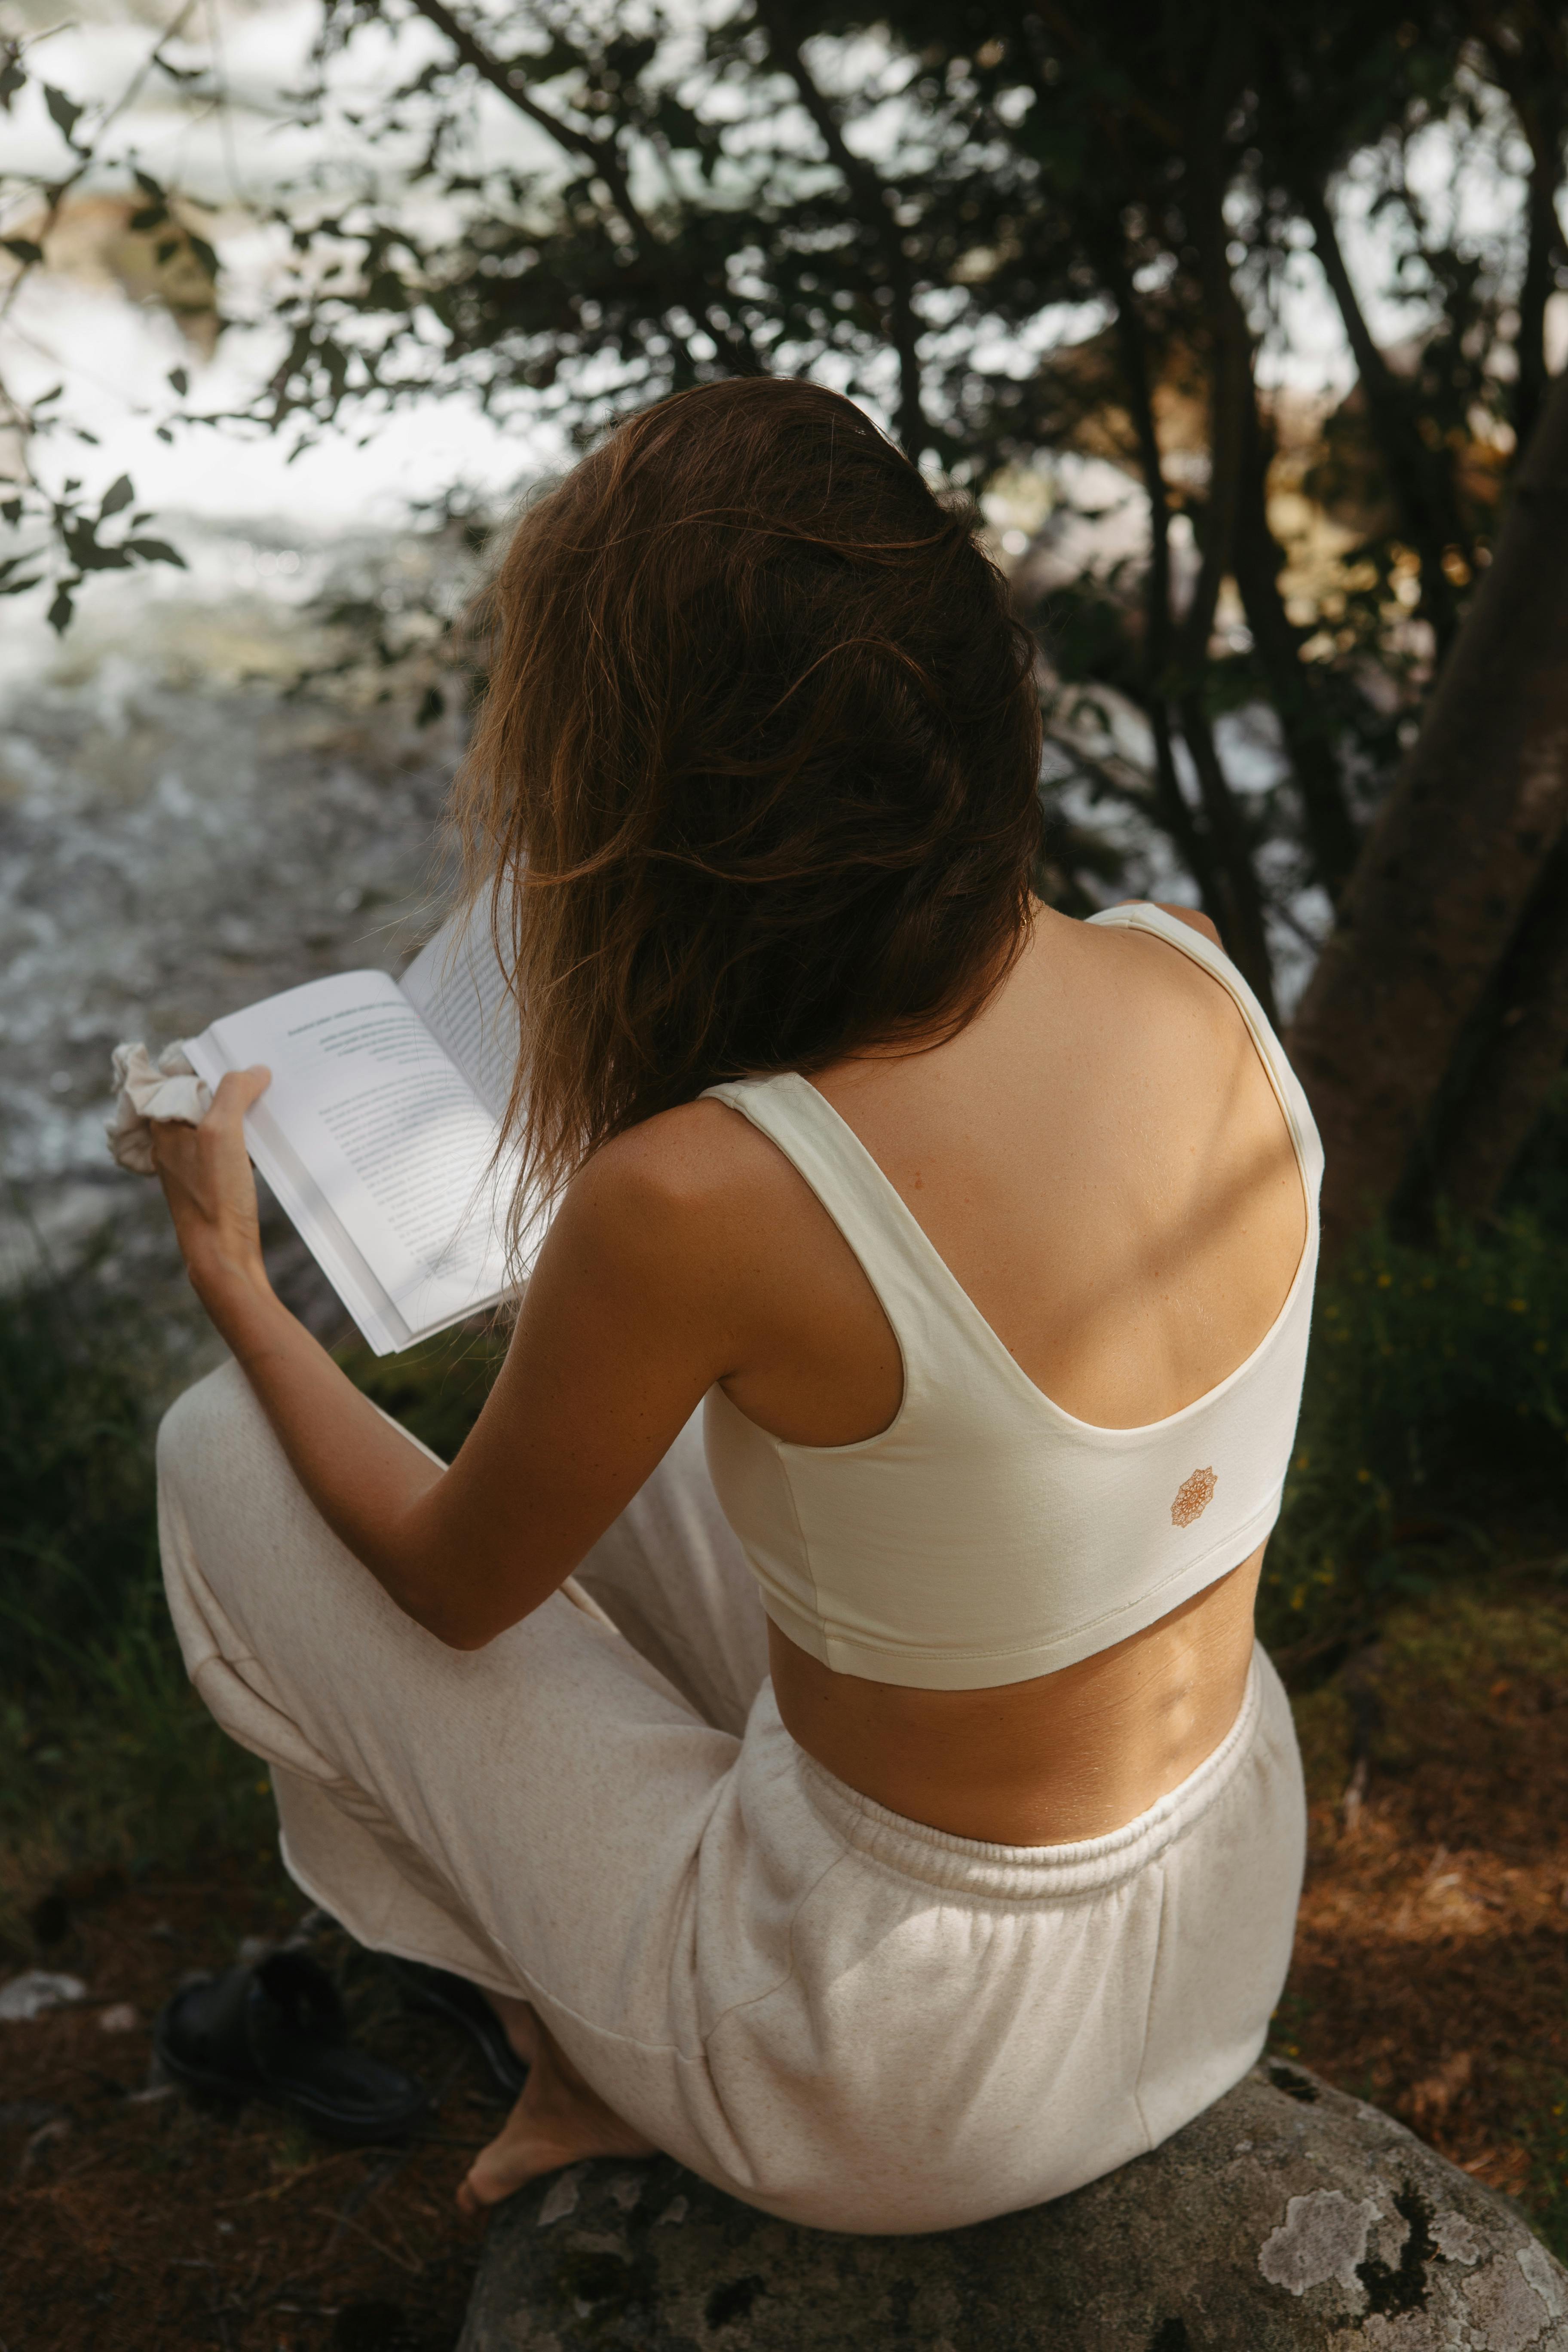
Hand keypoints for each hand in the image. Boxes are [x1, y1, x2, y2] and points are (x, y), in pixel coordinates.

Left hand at [151, 1067, 274, 1322]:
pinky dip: (248, 1136)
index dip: (209, 1061)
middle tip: (264, 1073)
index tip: (240, 1052)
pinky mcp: (214, 1181)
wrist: (222, 1258)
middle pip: (203, 1097)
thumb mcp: (221, 1133)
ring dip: (243, 1110)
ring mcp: (194, 1163)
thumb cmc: (215, 1198)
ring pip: (219, 1121)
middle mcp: (174, 1142)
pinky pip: (231, 1145)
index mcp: (164, 1126)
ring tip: (271, 1099)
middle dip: (232, 1084)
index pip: (180, 1076)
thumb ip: (233, 1093)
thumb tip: (256, 1070)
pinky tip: (268, 1139)